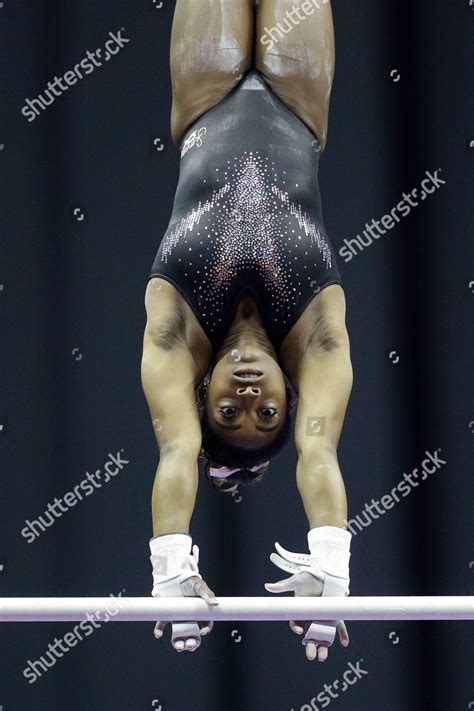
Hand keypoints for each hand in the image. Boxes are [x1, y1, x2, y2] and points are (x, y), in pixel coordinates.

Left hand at [150, 534, 218, 652]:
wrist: (173, 576)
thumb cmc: (189, 581)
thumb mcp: (199, 586)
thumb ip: (207, 594)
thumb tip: (215, 603)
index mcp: (199, 613)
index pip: (205, 625)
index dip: (205, 630)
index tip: (202, 632)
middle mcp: (188, 619)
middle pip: (192, 636)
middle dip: (192, 644)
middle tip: (190, 645)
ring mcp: (177, 618)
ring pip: (178, 636)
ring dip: (178, 643)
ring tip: (178, 646)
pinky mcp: (166, 616)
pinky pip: (161, 626)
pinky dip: (159, 631)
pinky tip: (159, 634)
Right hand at [265, 542, 348, 661]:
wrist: (324, 573)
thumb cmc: (308, 578)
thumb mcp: (296, 581)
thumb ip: (283, 586)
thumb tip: (267, 586)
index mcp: (301, 611)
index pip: (296, 624)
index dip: (296, 629)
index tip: (300, 631)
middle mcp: (312, 617)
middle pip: (310, 635)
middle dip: (310, 647)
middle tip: (311, 656)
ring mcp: (324, 618)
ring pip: (323, 635)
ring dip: (324, 646)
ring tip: (322, 657)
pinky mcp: (335, 615)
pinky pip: (339, 627)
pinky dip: (343, 634)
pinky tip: (345, 642)